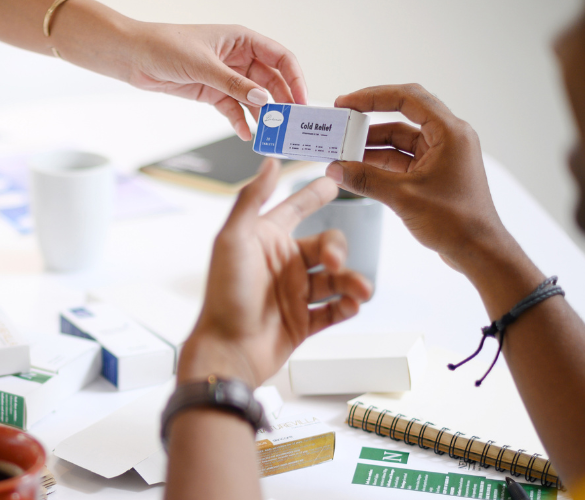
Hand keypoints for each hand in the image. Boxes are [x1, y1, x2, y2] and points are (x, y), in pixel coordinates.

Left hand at [123, 23, 306, 140]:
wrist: (134, 57)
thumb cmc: (166, 46)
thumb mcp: (204, 65)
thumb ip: (234, 84)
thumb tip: (262, 99)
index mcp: (242, 40)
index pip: (280, 57)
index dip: (295, 78)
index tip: (302, 100)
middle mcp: (238, 57)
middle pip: (270, 81)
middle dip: (281, 101)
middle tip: (289, 123)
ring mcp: (226, 76)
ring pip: (254, 97)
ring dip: (262, 114)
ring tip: (270, 133)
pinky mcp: (212, 92)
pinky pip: (234, 109)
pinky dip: (241, 121)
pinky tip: (246, 133)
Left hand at [178, 159, 372, 386]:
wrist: (229, 350)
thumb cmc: (225, 295)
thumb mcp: (233, 240)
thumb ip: (252, 199)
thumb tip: (269, 162)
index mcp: (265, 241)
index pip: (294, 209)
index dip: (313, 195)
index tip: (333, 181)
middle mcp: (281, 265)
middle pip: (325, 246)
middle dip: (338, 251)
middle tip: (334, 263)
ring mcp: (293, 294)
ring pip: (335, 280)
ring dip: (351, 282)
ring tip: (359, 291)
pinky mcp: (302, 322)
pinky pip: (334, 311)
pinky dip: (347, 307)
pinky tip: (351, 306)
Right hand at [326, 84, 512, 272]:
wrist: (478, 251)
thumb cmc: (456, 222)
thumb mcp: (403, 197)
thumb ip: (366, 180)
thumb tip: (335, 170)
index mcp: (449, 133)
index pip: (408, 98)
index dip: (373, 96)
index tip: (347, 102)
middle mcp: (448, 138)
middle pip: (402, 115)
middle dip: (369, 119)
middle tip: (342, 121)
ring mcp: (441, 155)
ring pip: (399, 139)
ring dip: (371, 145)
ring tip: (343, 151)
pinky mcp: (434, 172)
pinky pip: (402, 159)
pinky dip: (380, 162)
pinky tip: (357, 169)